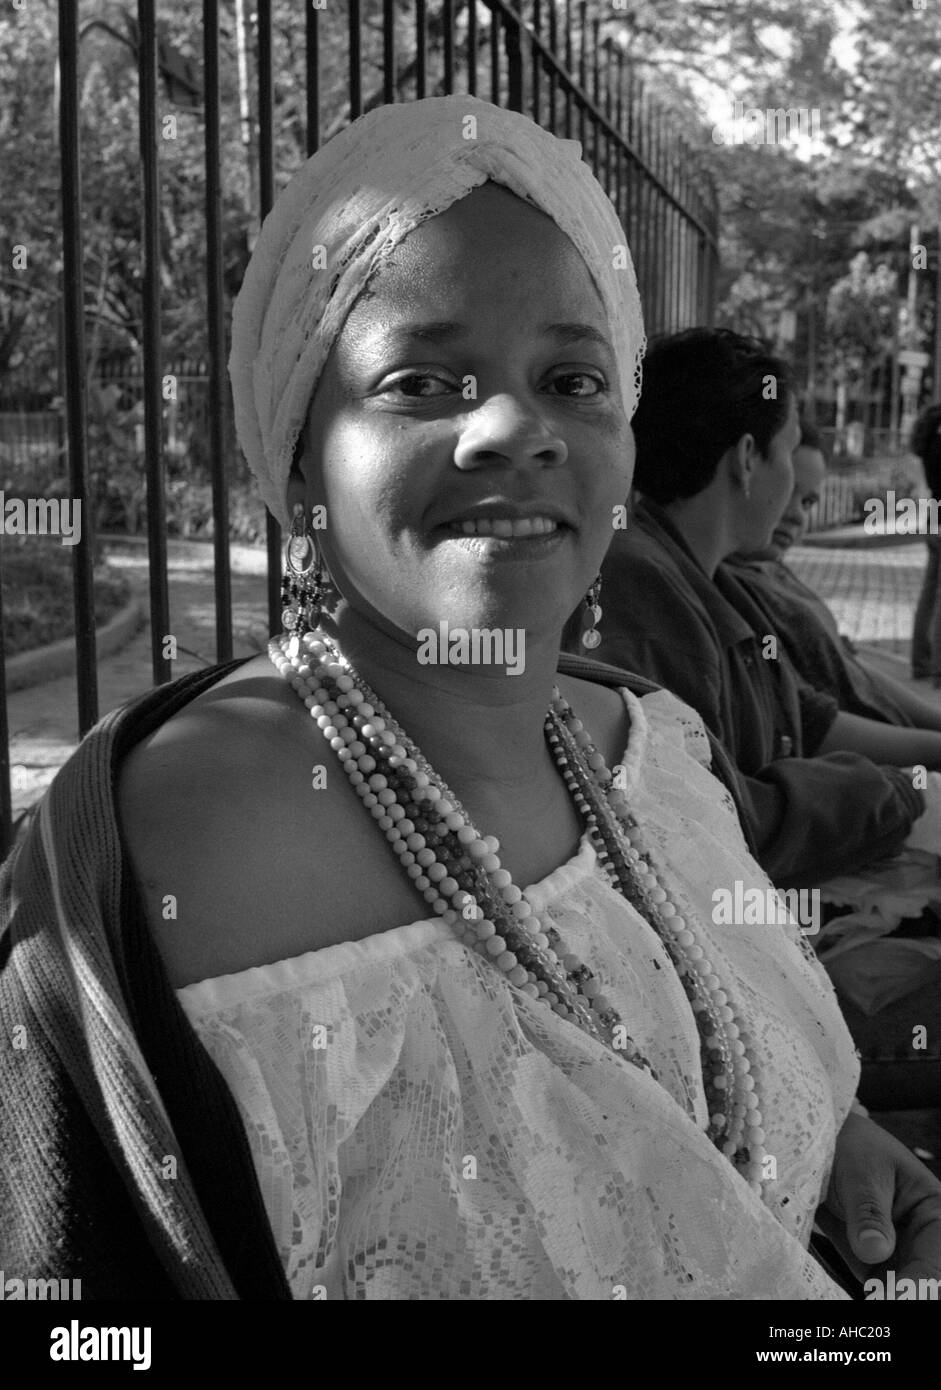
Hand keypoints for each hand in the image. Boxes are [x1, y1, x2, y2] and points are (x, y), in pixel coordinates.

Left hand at [816, 1110, 940, 1287]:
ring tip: (868, 1298)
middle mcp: (920, 1238)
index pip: (934, 1259)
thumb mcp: (860, 1173)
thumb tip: (876, 1251)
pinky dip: (865, 1293)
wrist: (821, 1141)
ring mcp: (896, 1253)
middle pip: (919, 1280)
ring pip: (895, 1289)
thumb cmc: (851, 1147)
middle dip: (900, 1294)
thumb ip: (868, 1213)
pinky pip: (872, 1286)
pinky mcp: (870, 1262)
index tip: (894, 1296)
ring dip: (881, 1295)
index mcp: (934, 1212)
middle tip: (876, 1299)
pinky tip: (848, 1297)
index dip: (918, 1282)